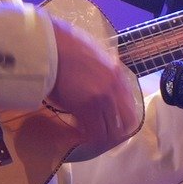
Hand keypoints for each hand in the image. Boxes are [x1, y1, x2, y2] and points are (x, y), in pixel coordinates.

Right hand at [47, 20, 140, 150]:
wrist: (51, 45)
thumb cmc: (66, 48)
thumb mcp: (95, 58)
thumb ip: (104, 75)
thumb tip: (101, 91)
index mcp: (118, 76)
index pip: (131, 107)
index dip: (123, 120)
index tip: (113, 124)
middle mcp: (115, 89)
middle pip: (126, 123)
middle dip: (116, 133)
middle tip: (103, 137)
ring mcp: (102, 99)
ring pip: (110, 132)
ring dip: (100, 137)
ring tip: (89, 139)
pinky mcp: (86, 108)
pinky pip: (92, 132)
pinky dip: (86, 136)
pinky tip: (77, 134)